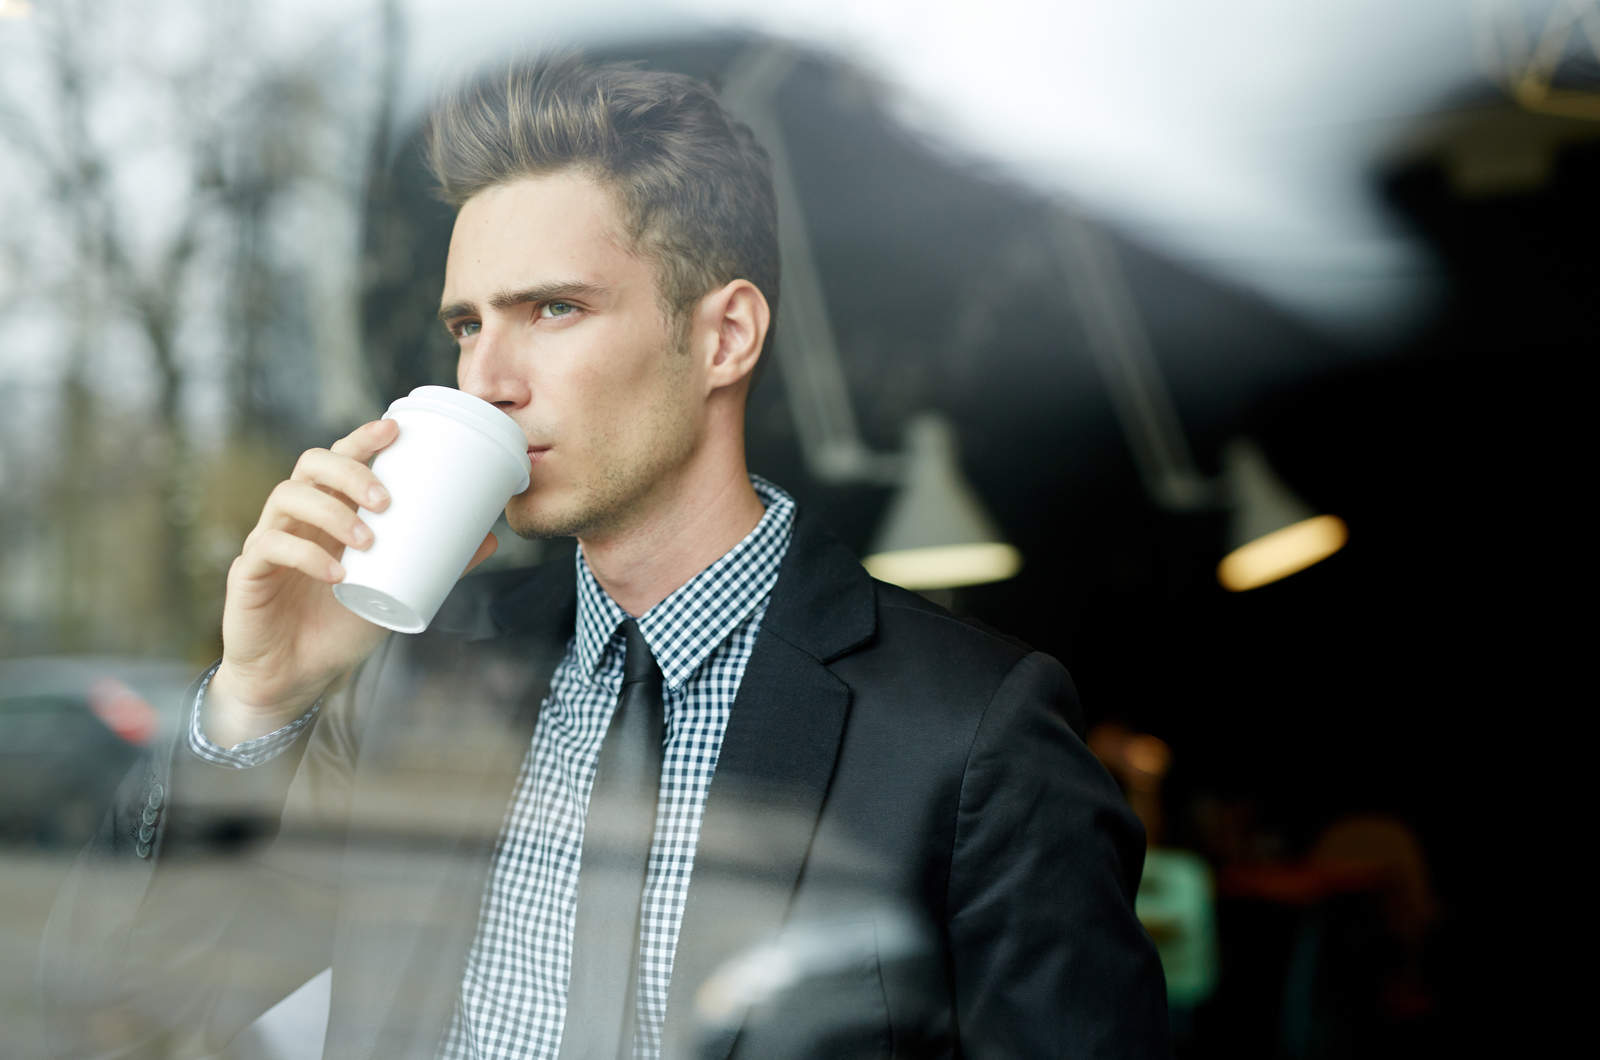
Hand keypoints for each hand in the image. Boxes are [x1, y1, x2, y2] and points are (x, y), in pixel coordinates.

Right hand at [205, 419, 498, 744]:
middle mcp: (295, 518)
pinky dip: (306, 555)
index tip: (394, 429)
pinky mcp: (247, 573)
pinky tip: (336, 573)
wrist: (296, 677)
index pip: (338, 458)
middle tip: (385, 501)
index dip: (361, 438)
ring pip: (287, 497)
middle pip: (310, 465)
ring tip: (367, 540)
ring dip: (332, 511)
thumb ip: (435, 564)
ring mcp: (268, 541)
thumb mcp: (395, 590)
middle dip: (350, 471)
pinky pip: (269, 547)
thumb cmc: (340, 627)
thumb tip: (490, 538)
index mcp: (327, 512)